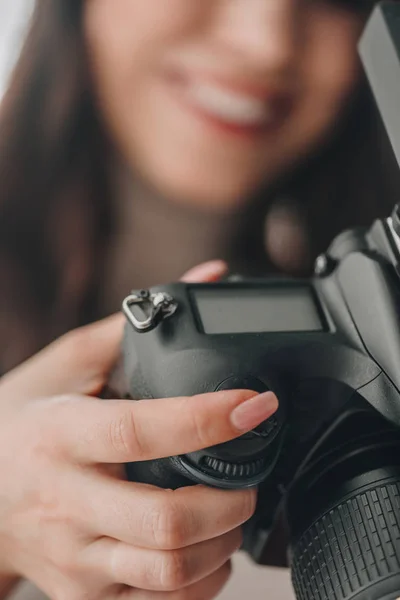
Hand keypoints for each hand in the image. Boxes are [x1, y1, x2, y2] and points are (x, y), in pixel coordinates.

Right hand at [0, 261, 277, 599]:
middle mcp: (65, 502)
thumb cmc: (22, 421)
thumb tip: (207, 278)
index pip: (140, 431)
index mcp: (60, 435)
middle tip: (250, 473)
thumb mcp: (66, 364)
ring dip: (222, 542)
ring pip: (169, 572)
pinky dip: (202, 581)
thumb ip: (136, 324)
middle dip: (232, 500)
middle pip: (166, 521)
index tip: (256, 403)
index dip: (206, 418)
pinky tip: (206, 548)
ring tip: (231, 509)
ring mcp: (74, 557)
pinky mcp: (84, 593)